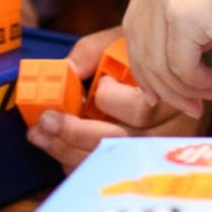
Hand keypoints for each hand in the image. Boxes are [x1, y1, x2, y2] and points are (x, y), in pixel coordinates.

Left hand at [25, 29, 195, 170]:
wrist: (166, 70)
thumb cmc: (142, 54)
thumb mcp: (121, 40)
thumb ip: (93, 52)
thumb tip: (67, 70)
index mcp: (170, 96)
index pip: (139, 110)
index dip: (109, 99)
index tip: (98, 84)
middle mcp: (169, 131)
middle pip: (120, 142)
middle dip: (75, 133)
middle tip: (45, 121)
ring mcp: (155, 153)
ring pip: (108, 161)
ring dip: (68, 150)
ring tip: (40, 135)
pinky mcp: (136, 164)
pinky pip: (104, 171)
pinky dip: (76, 162)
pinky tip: (57, 147)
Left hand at [122, 0, 211, 120]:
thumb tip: (178, 39)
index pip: (139, 16)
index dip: (145, 57)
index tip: (158, 87)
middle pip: (139, 39)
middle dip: (158, 80)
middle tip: (183, 104)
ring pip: (158, 59)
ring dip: (181, 88)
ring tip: (205, 99)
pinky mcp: (183, 13)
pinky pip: (179, 65)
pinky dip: (195, 84)